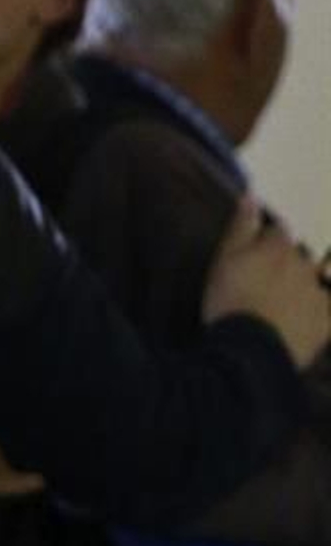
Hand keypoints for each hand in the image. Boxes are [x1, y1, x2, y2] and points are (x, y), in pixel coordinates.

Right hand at [203, 196, 329, 367]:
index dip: (265, 241)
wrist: (249, 350)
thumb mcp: (224, 260)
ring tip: (278, 306)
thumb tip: (252, 195)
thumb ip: (241, 227)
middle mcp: (304, 266)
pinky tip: (304, 322)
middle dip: (285, 265)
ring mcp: (318, 295)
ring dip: (300, 289)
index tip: (252, 254)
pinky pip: (324, 312)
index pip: (277, 232)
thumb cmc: (229, 301)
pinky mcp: (325, 323)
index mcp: (277, 248)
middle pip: (298, 257)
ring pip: (313, 283)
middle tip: (262, 283)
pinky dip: (316, 313)